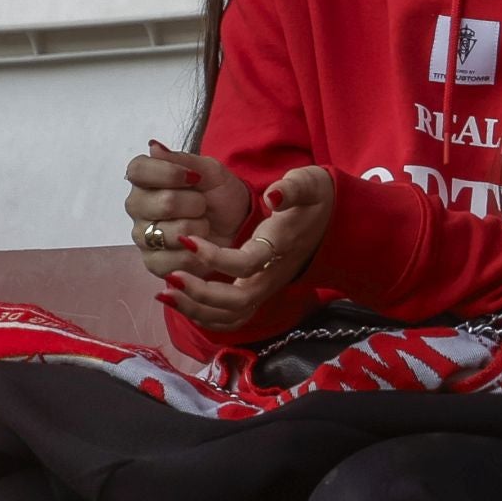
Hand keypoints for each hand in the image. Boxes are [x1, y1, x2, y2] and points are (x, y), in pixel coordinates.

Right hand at [125, 140, 251, 280]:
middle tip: (203, 204)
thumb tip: (153, 147)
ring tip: (202, 224)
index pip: (137, 170)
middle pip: (162, 203)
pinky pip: (170, 260)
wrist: (238, 224)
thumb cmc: (219, 193)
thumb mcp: (210, 170)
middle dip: (195, 203)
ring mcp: (142, 236)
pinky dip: (195, 252)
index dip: (168, 173)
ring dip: (198, 228)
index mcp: (146, 179)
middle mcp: (137, 206)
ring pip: (169, 233)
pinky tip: (200, 244)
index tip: (193, 177)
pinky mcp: (153, 262)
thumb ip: (183, 159)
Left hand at [157, 166, 335, 331]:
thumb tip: (273, 195)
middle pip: (237, 303)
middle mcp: (272, 274)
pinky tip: (180, 299)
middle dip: (199, 294)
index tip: (187, 239)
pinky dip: (203, 315)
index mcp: (281, 247)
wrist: (335, 221)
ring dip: (196, 310)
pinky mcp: (259, 291)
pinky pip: (231, 317)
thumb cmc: (314, 199)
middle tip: (170, 277)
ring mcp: (266, 287)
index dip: (215, 258)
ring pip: (232, 316)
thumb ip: (292, 188)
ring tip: (166, 293)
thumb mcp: (309, 183)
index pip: (246, 264)